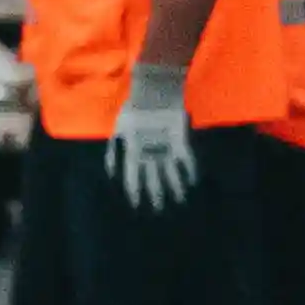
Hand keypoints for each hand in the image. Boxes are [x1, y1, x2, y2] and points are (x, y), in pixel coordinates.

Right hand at [112, 81, 195, 212]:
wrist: (153, 94)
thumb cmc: (133, 111)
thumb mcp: (119, 131)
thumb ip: (115, 153)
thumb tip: (112, 174)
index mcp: (135, 153)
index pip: (134, 177)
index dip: (134, 192)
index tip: (135, 205)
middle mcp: (151, 154)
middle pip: (153, 178)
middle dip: (155, 194)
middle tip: (158, 210)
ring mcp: (166, 149)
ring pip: (170, 173)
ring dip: (174, 186)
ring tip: (180, 200)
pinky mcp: (180, 142)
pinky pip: (186, 159)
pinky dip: (189, 170)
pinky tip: (192, 181)